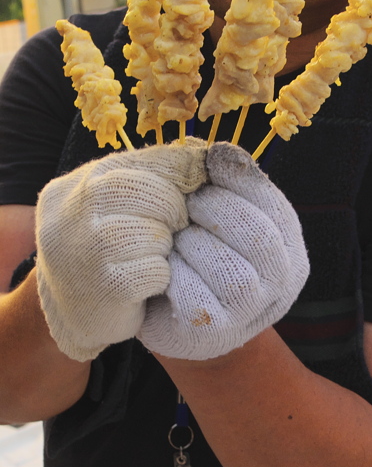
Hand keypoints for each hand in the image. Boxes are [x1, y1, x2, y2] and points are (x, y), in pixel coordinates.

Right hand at [35, 141, 207, 361]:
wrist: (71, 312)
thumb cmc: (105, 247)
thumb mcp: (118, 201)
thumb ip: (153, 174)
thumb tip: (206, 153)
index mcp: (85, 180)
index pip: (152, 159)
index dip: (186, 171)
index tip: (200, 183)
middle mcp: (77, 209)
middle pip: (154, 194)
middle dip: (173, 210)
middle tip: (176, 225)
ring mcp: (87, 248)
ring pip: (155, 233)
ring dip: (164, 245)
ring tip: (155, 253)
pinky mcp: (105, 286)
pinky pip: (155, 270)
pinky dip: (160, 276)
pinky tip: (148, 280)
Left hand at [139, 142, 308, 360]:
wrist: (172, 316)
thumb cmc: (198, 255)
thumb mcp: (219, 217)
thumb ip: (225, 186)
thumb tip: (222, 151)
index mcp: (289, 247)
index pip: (274, 206)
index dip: (241, 178)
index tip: (211, 159)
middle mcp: (281, 282)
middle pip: (258, 237)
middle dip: (216, 210)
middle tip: (187, 202)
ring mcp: (252, 312)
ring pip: (229, 269)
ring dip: (193, 244)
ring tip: (175, 237)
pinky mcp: (216, 334)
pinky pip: (196, 295)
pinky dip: (175, 275)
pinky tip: (166, 269)